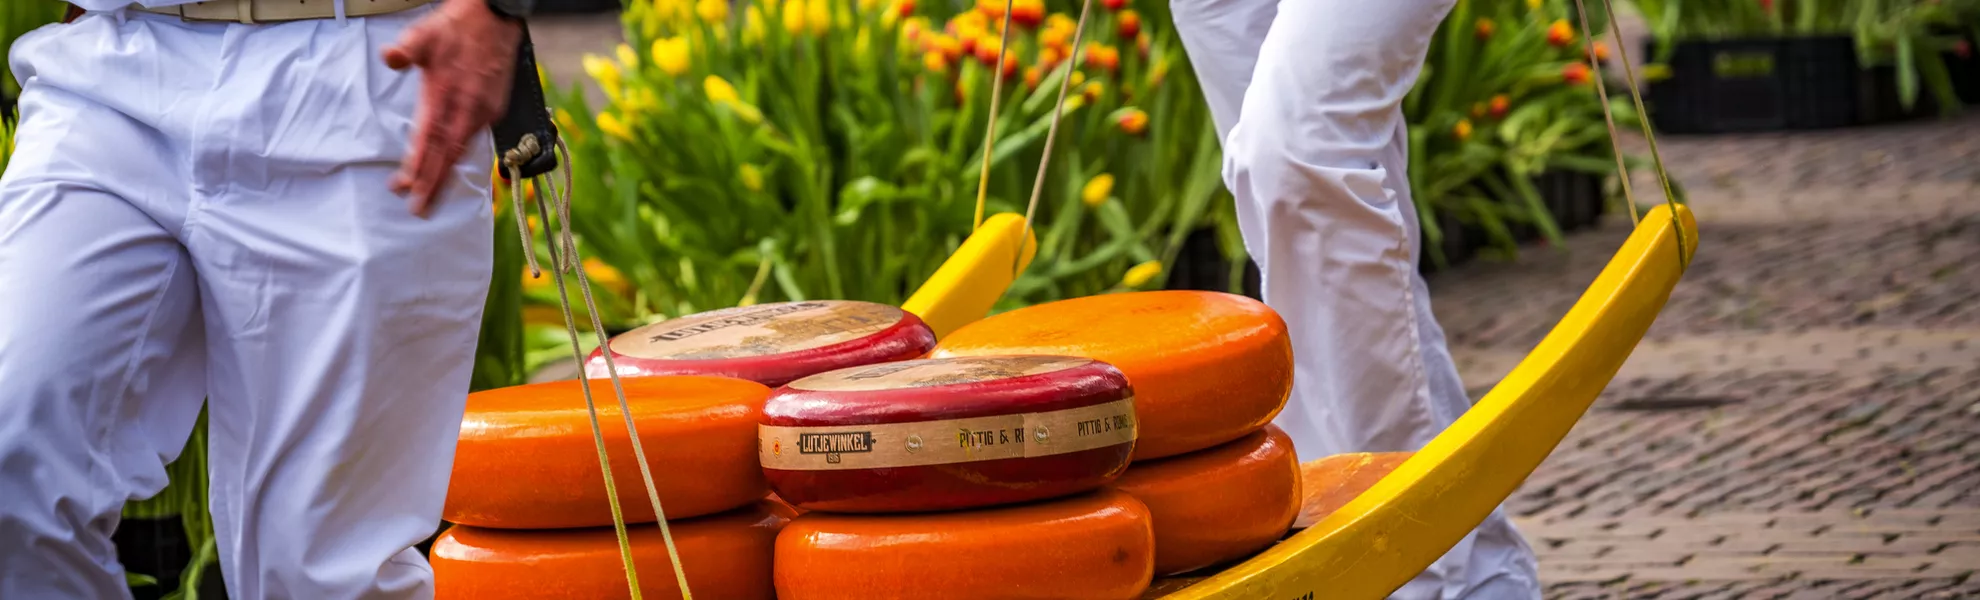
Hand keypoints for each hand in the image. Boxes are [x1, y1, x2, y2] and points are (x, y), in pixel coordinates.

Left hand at [382, 0, 522, 217]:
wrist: (496, 17)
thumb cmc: (456, 26)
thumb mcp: (425, 32)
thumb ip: (406, 49)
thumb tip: (390, 58)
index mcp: (448, 94)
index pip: (430, 139)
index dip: (419, 165)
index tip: (406, 187)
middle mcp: (468, 108)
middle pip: (448, 156)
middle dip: (433, 185)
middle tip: (419, 211)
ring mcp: (483, 111)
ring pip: (461, 152)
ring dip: (446, 177)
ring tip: (432, 200)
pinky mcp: (493, 108)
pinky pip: (473, 140)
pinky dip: (460, 159)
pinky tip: (449, 168)